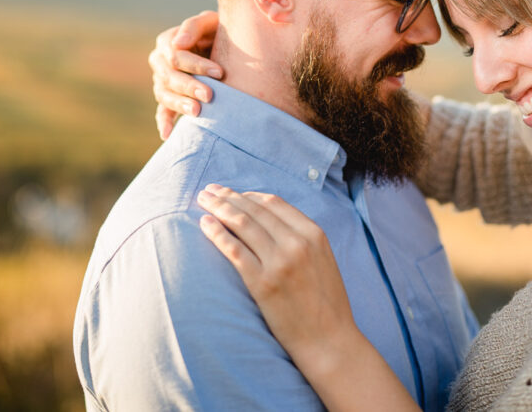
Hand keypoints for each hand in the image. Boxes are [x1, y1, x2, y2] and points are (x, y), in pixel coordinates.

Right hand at [149, 11, 224, 138]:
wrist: (221, 47)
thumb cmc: (217, 31)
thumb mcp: (209, 22)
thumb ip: (194, 26)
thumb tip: (178, 43)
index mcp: (167, 42)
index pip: (177, 56)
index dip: (197, 65)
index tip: (219, 73)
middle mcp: (160, 62)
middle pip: (170, 77)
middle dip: (190, 87)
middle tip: (210, 96)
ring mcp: (161, 81)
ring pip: (165, 95)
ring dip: (180, 104)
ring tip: (197, 112)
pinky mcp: (168, 97)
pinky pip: (162, 111)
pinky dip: (164, 122)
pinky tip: (167, 135)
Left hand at [198, 185, 419, 411]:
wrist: (329, 341)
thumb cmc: (326, 304)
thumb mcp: (323, 260)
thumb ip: (302, 237)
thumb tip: (269, 221)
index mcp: (314, 234)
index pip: (274, 203)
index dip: (249, 195)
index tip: (233, 193)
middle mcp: (297, 243)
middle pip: (254, 210)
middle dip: (228, 197)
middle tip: (209, 190)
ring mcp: (279, 263)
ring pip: (242, 224)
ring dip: (218, 208)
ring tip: (202, 201)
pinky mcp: (262, 283)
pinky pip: (233, 250)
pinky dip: (217, 233)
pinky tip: (204, 224)